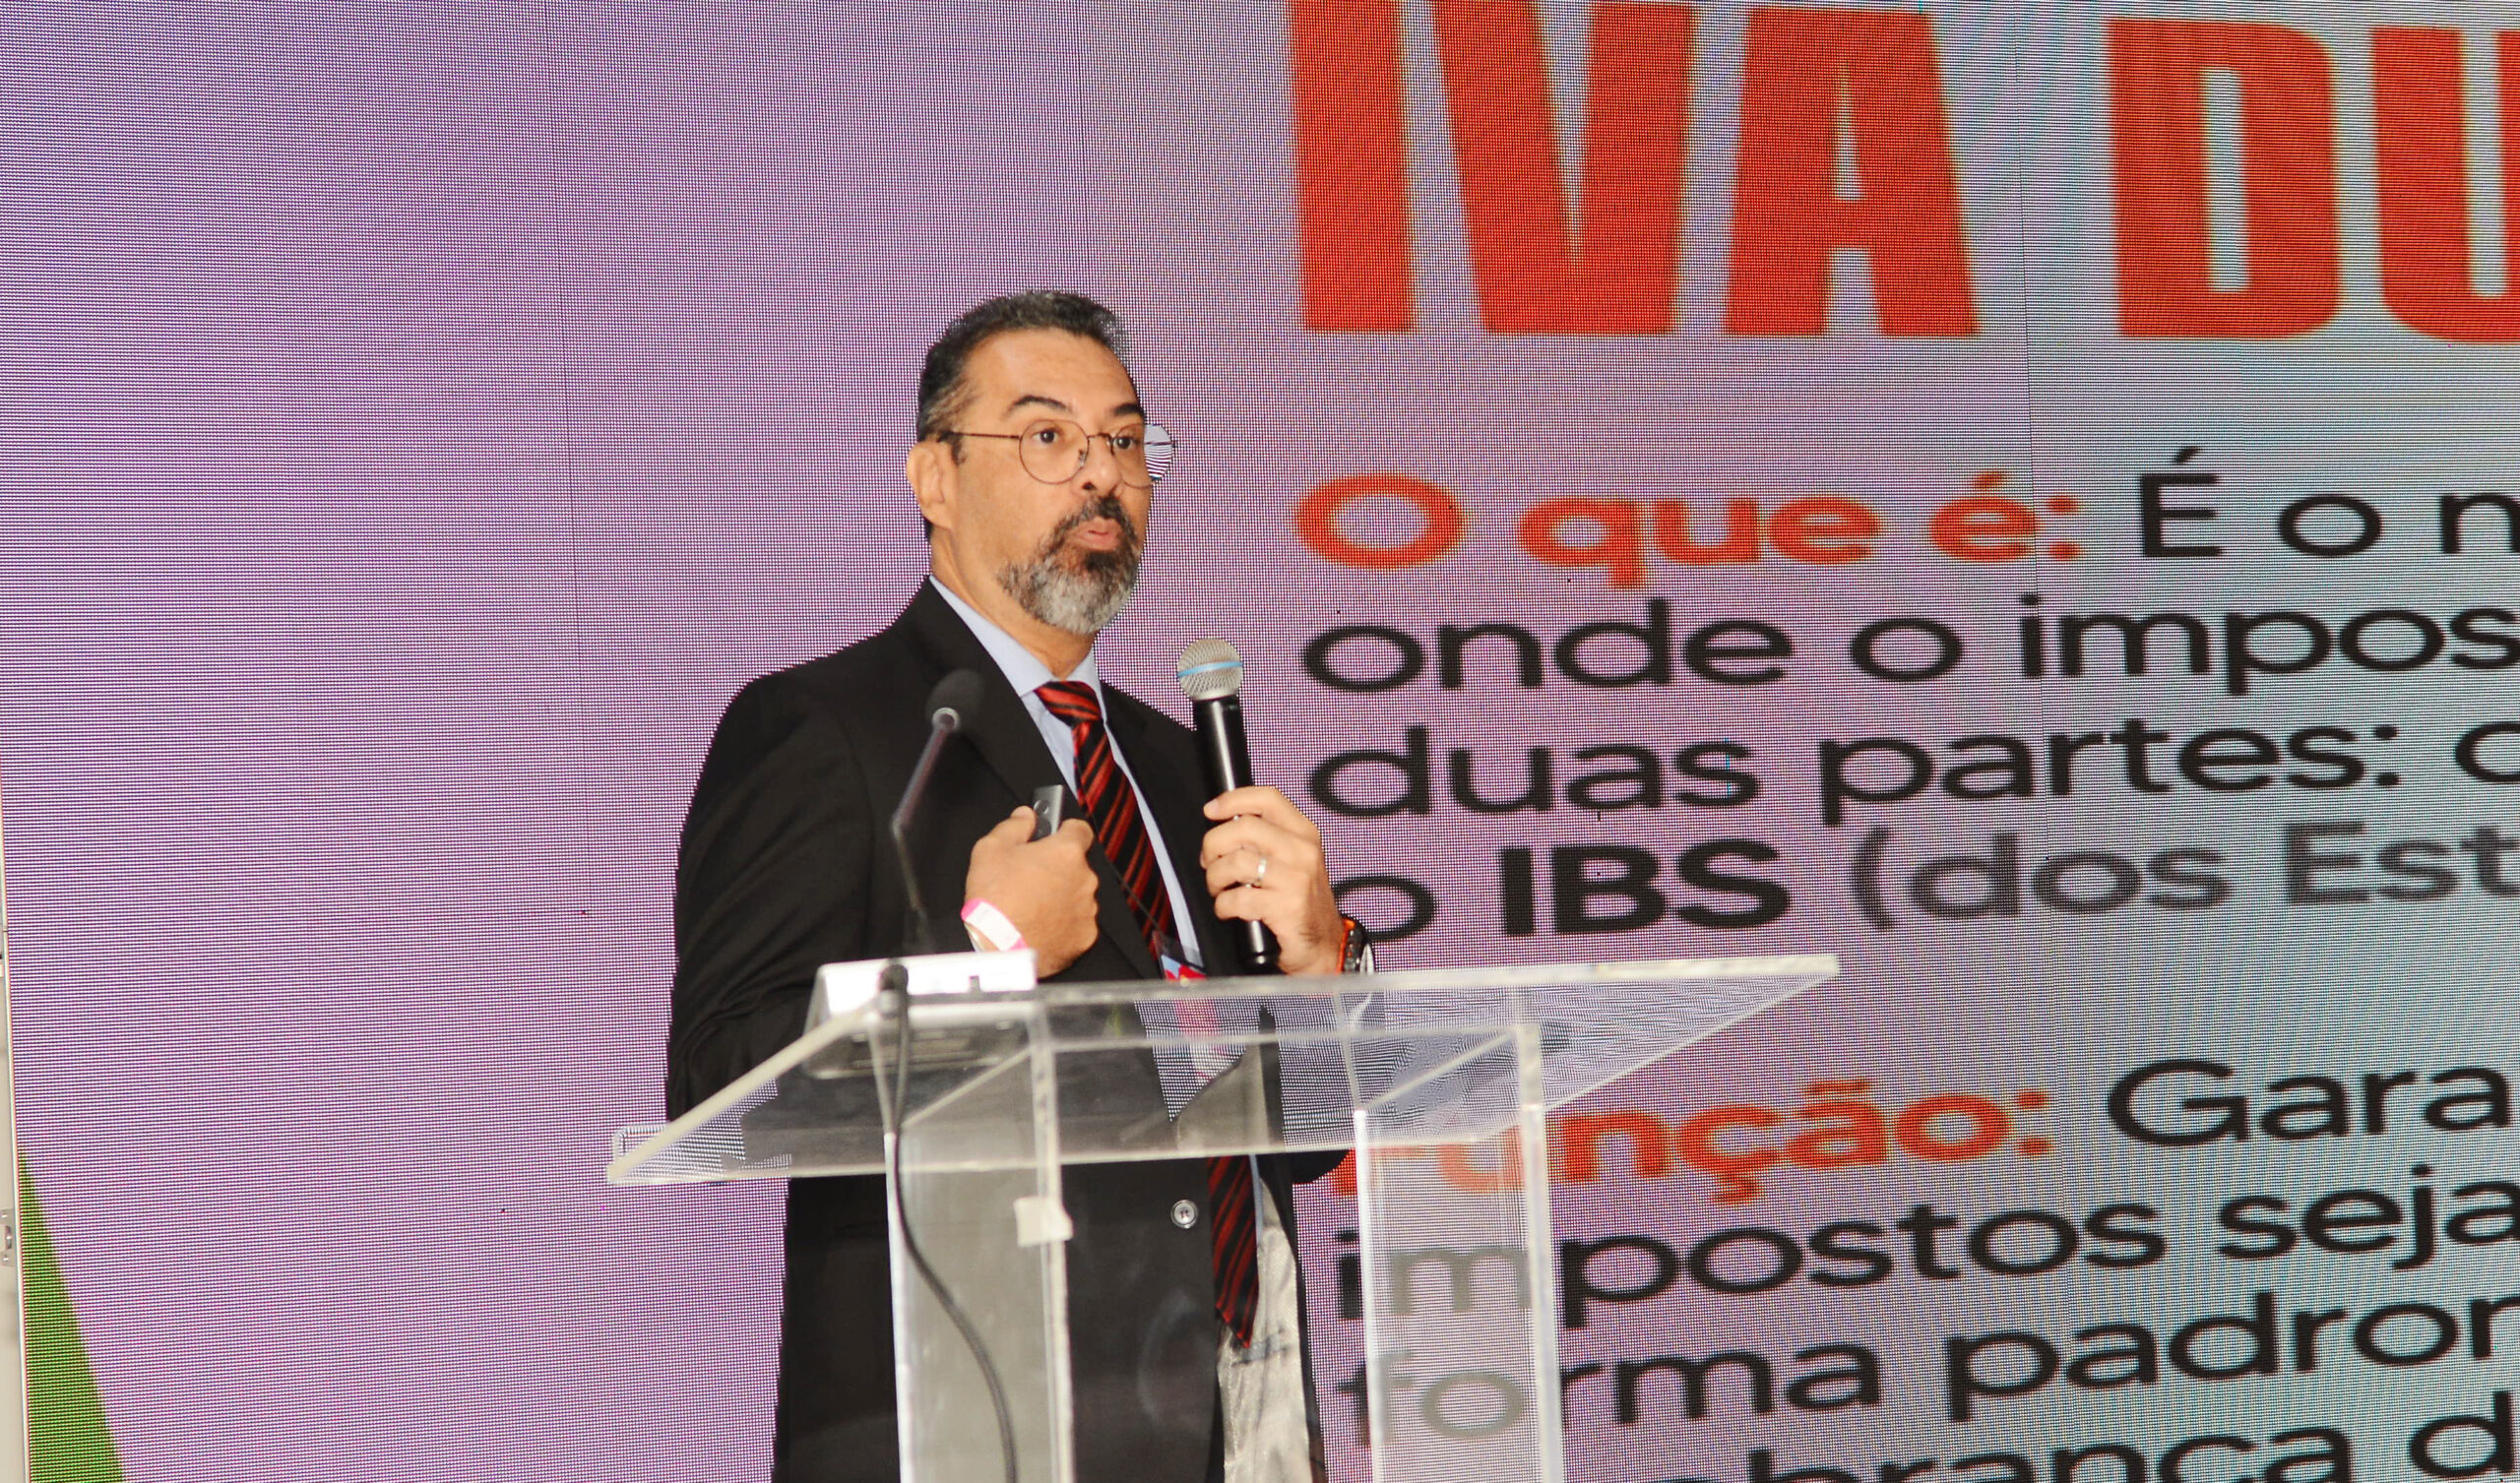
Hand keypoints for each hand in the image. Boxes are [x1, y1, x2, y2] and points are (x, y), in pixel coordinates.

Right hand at [965, 807, 1099, 975]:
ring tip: (1032, 907)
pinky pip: (1077, 923)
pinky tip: (1040, 926)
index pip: (1080, 830)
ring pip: (1078, 895)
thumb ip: (1013, 826)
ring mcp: (1087, 909)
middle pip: (1076, 866)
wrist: (1000, 950)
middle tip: (1030, 879)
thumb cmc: (995, 899)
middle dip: (1058, 869)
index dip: (1065, 831)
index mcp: (1066, 852)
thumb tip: (1026, 816)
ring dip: (1062, 897)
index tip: (1053, 838)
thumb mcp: (990, 849)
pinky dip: (1064, 924)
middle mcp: (1085, 879)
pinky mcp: (1085, 936)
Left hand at [1198, 785, 1343, 975]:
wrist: (1323, 946)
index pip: (1268, 798)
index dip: (1233, 800)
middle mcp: (1303, 851)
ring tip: (1219, 889)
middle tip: (1210, 862)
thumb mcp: (1293, 861)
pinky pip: (1237, 898)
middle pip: (1243, 827)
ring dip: (1215, 878)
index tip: (1212, 810)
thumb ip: (1267, 840)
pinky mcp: (1286, 906)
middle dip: (1214, 845)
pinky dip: (1223, 905)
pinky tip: (1229, 910)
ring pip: (1235, 862)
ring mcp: (1296, 878)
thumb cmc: (1301, 902)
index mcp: (1304, 834)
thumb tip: (1224, 825)